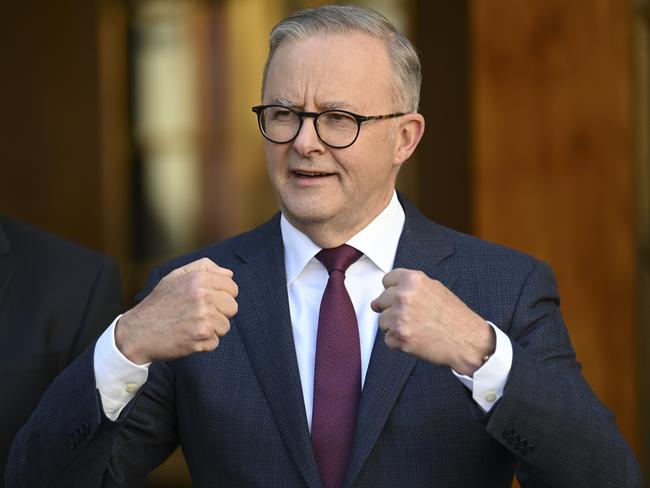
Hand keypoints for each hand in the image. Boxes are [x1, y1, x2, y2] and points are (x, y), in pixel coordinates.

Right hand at [115, 258, 237, 363]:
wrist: (138, 332)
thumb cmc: (159, 303)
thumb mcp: (176, 276)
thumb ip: (204, 268)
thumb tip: (229, 274)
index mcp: (199, 279)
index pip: (232, 288)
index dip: (222, 295)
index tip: (208, 301)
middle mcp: (203, 296)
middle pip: (232, 307)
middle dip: (219, 312)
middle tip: (199, 314)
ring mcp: (203, 318)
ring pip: (226, 326)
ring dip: (212, 329)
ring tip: (191, 325)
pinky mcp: (201, 338)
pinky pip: (215, 342)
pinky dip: (204, 343)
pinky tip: (188, 337)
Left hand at [370, 269, 494, 374]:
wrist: (468, 341)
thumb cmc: (455, 316)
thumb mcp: (435, 289)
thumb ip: (411, 286)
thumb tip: (389, 290)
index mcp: (412, 280)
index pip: (386, 281)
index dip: (392, 290)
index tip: (398, 298)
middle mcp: (403, 295)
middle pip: (380, 301)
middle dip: (391, 309)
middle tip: (409, 317)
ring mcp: (399, 317)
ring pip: (382, 321)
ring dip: (394, 327)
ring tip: (416, 328)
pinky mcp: (399, 337)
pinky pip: (388, 339)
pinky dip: (398, 342)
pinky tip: (416, 339)